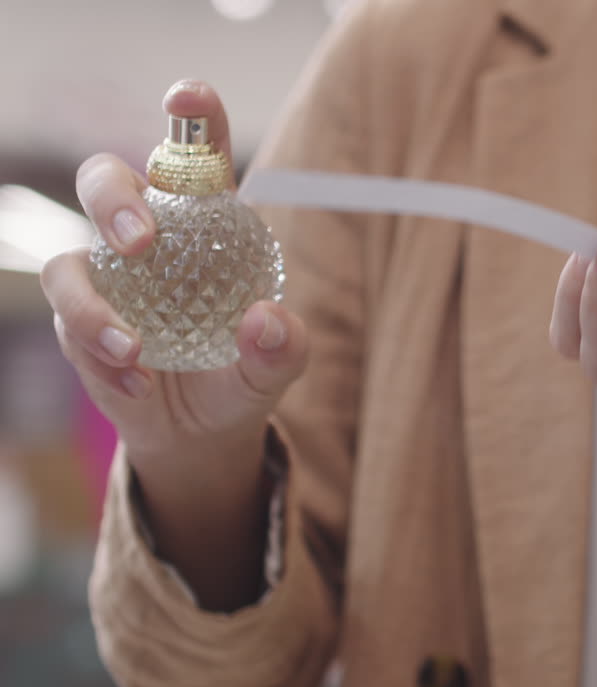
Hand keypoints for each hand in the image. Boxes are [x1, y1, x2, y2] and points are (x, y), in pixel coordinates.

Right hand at [42, 79, 307, 474]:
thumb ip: (283, 346)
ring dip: (92, 305)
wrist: (202, 431)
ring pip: (69, 259)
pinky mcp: (78, 321)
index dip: (190, 116)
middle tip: (140, 242)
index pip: (195, 154)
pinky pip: (70, 322)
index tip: (189, 99)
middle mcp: (148, 235)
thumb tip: (267, 321)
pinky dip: (100, 352)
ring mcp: (105, 277)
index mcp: (205, 222)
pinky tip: (138, 380)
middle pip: (106, 180)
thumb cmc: (242, 374)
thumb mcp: (277, 367)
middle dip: (112, 199)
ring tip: (134, 349)